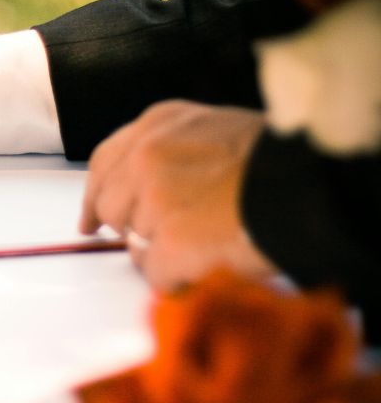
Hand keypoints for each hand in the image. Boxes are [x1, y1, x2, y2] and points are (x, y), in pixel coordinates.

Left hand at [80, 100, 276, 289]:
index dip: (95, 196)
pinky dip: (180, 278)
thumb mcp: (216, 133)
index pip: (103, 162)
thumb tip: (146, 192)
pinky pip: (155, 273)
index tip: (89, 220)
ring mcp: (154, 198)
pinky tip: (208, 262)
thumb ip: (175, 153)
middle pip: (111, 207)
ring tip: (210, 241)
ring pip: (135, 244)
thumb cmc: (277, 164)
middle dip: (133, 228)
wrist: (313, 187)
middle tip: (168, 239)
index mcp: (158, 124)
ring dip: (165, 253)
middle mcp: (147, 156)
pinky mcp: (169, 241)